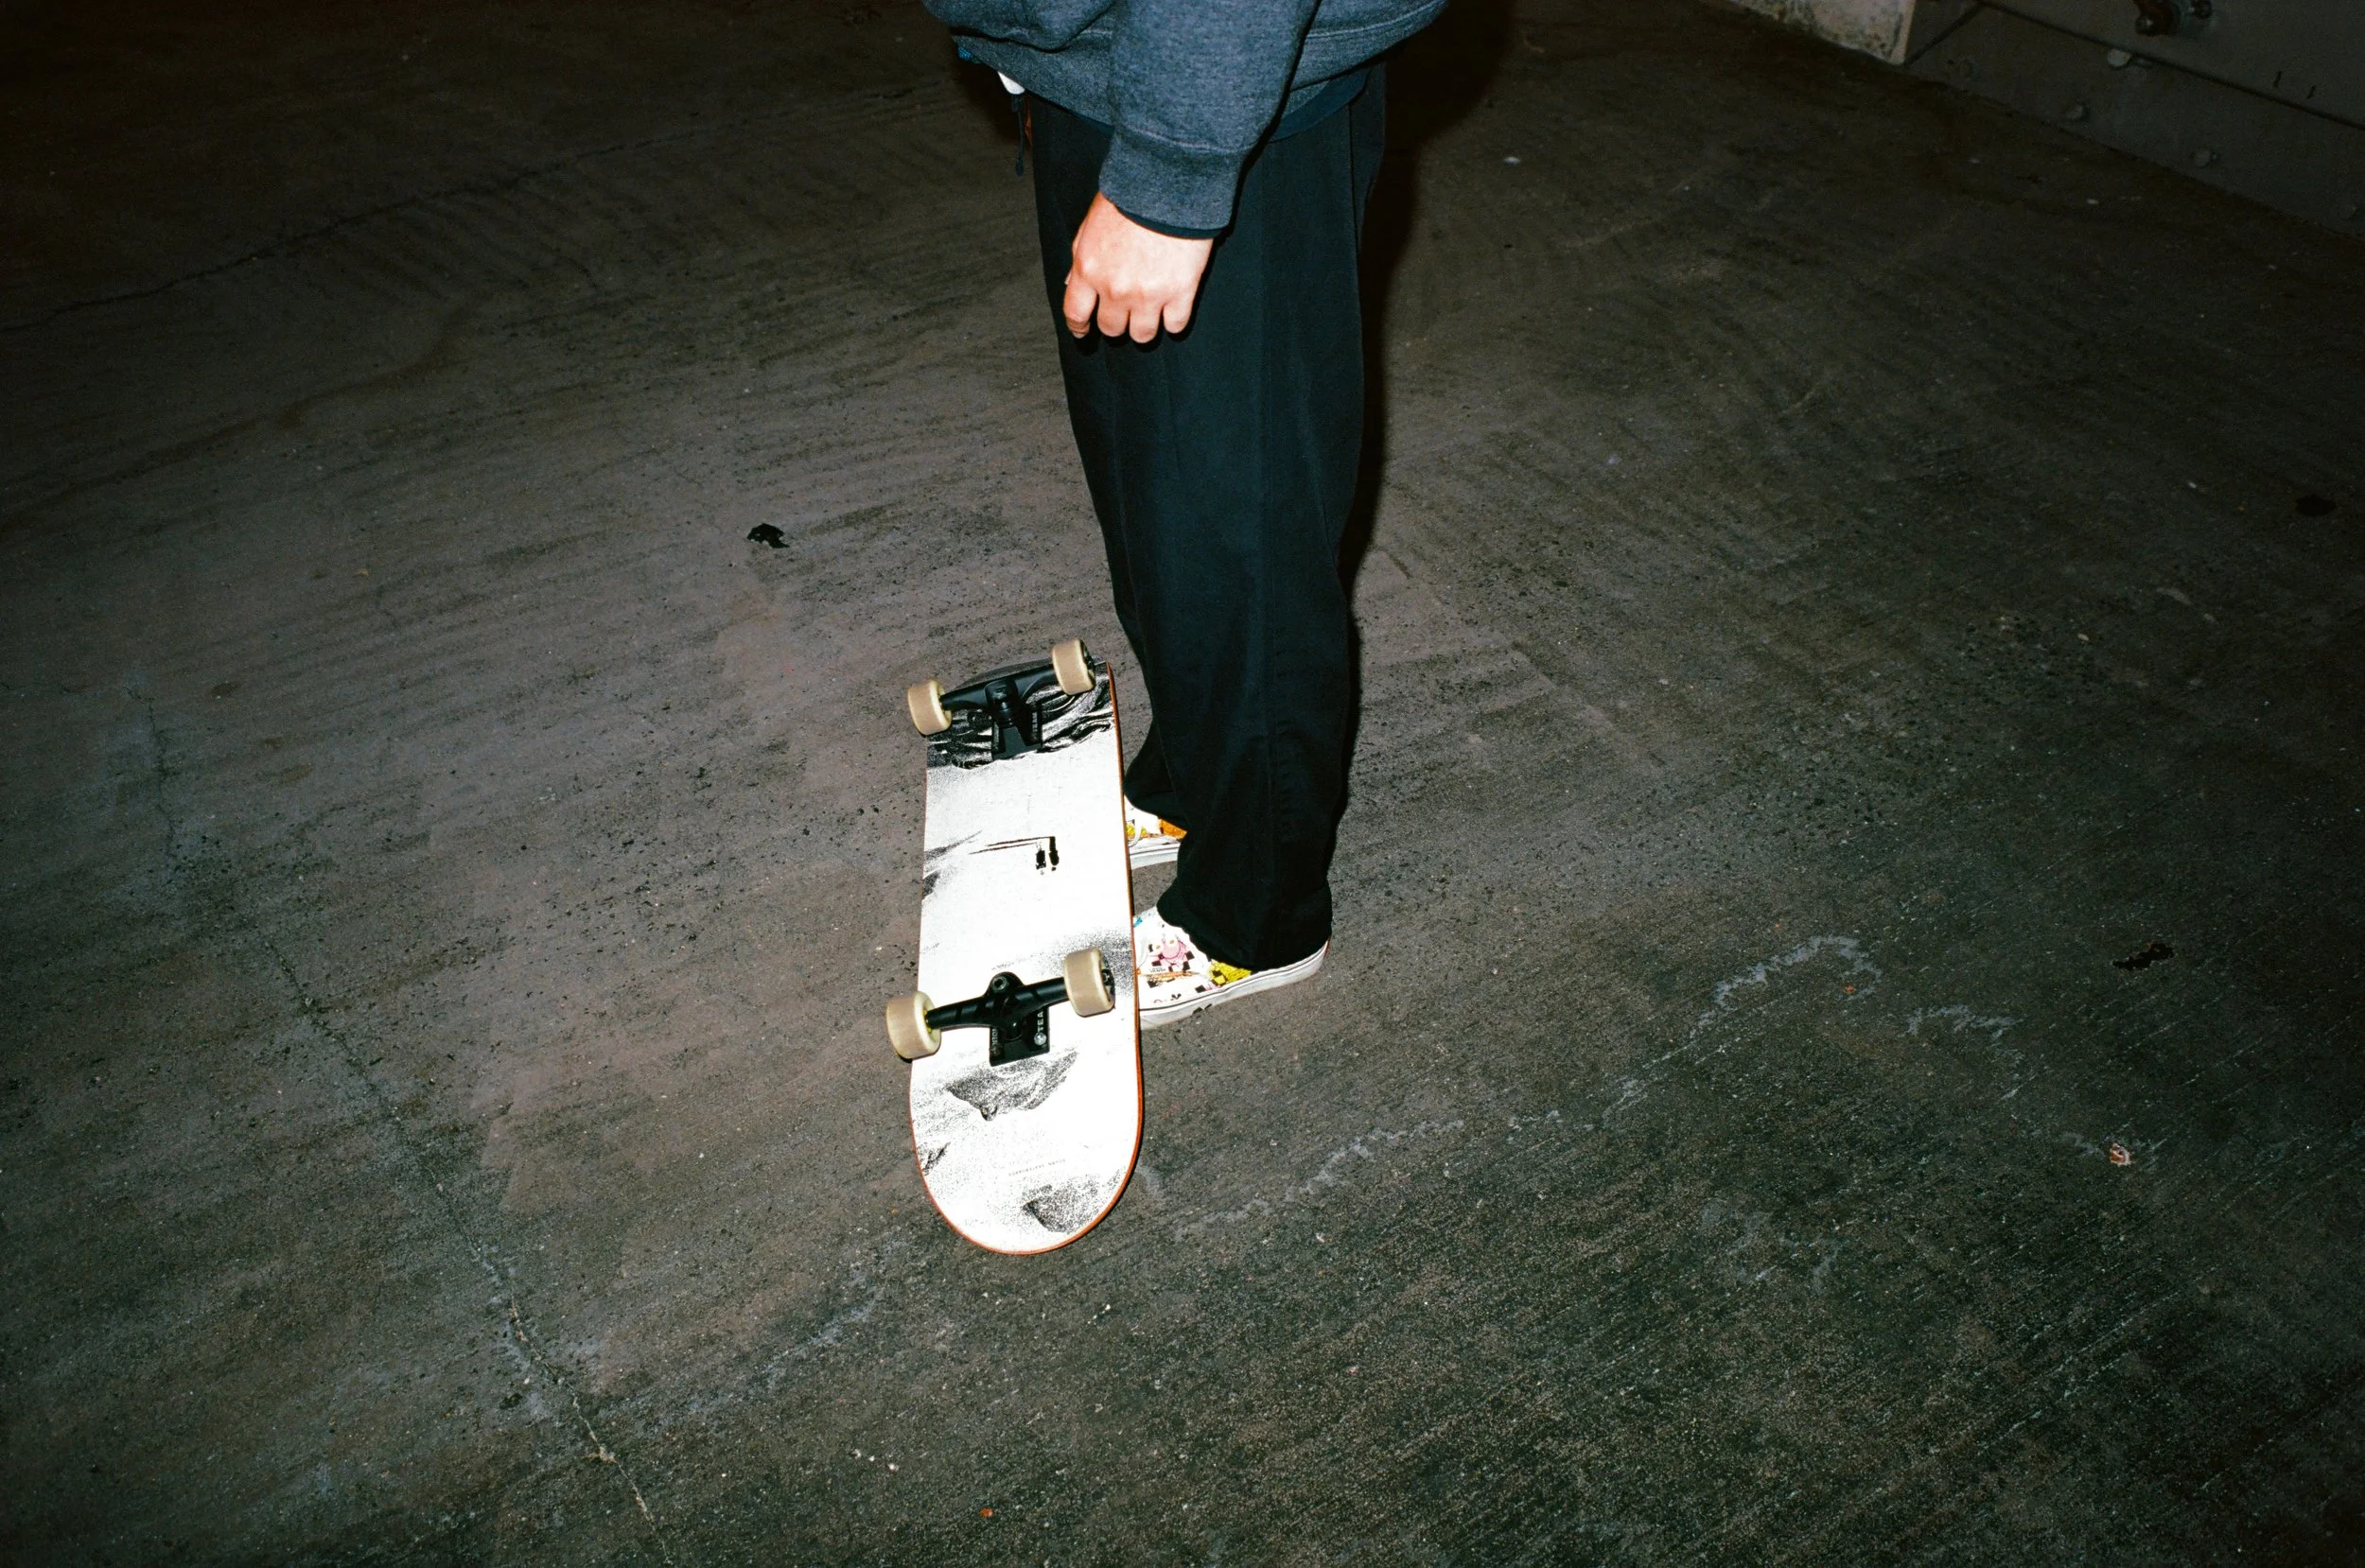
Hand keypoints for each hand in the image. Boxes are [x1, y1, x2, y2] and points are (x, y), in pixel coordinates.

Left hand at [1062, 193, 1214, 343]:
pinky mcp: (1180, 293)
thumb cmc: (1130, 197)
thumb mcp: (1092, 223)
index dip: (1079, 327)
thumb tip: (1072, 282)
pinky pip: (1175, 326)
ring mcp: (1148, 294)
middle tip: (1126, 313)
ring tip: (1151, 312)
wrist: (1169, 185)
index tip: (1084, 331)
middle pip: (1111, 328)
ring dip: (1144, 327)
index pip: (1076, 313)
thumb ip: (1081, 255)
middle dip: (1116, 323)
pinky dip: (1174, 321)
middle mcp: (1115, 288)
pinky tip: (1174, 309)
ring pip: (1142, 335)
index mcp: (1089, 269)